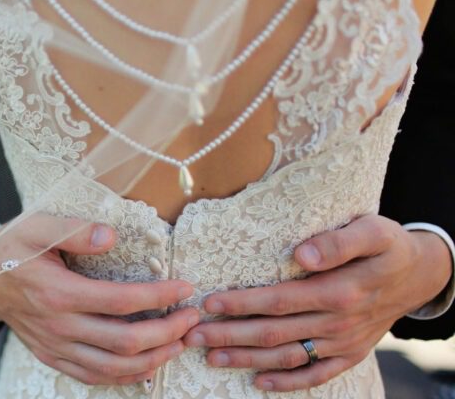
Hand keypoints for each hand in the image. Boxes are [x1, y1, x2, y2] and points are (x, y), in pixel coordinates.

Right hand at [0, 214, 199, 385]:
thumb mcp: (36, 226)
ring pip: (113, 367)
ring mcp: (55, 346)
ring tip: (178, 342)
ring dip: (153, 359)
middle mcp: (59, 326)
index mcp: (58, 293)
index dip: (159, 297)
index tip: (184, 288)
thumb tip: (110, 236)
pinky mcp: (52, 356)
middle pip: (125, 341)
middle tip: (190, 317)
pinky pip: (93, 376)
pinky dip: (124, 376)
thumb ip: (74, 230)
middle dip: (167, 331)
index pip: (121, 301)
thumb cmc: (11, 247)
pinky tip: (146, 365)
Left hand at [183, 214, 452, 391]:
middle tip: (193, 335)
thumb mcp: (373, 231)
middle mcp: (339, 322)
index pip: (280, 300)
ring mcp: (344, 342)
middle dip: (230, 335)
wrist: (420, 274)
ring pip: (288, 356)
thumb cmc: (388, 245)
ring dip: (247, 358)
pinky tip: (260, 381)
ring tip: (212, 357)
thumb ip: (338, 242)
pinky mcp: (349, 354)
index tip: (210, 303)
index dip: (243, 304)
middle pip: (275, 332)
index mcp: (341, 291)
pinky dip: (288, 381)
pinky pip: (316, 375)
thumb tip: (302, 254)